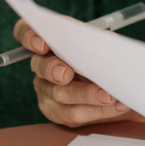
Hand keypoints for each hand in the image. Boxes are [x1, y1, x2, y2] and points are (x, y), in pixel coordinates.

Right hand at [14, 18, 144, 127]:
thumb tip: (103, 43)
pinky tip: (117, 106)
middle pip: (40, 66)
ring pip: (59, 93)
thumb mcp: (107, 44)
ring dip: (87, 94)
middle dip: (53, 69)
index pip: (26, 31)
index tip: (42, 45)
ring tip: (110, 95)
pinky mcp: (57, 111)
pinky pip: (72, 114)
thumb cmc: (107, 57)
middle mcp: (44, 64)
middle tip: (66, 74)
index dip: (29, 36)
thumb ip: (100, 41)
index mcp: (52, 41)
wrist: (118, 85)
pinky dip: (98, 110)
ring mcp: (47, 89)